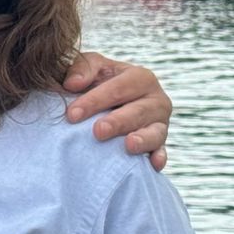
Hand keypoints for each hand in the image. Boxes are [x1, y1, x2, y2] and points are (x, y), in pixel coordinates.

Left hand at [64, 53, 171, 169]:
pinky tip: (152, 165)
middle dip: (118, 121)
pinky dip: (158, 158)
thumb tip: (72, 84)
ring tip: (128, 145)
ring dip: (143, 139)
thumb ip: (82, 69)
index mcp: (140, 78)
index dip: (95, 100)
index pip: (119, 88)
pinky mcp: (159, 144)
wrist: (109, 103)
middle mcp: (156, 100)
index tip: (72, 115)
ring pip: (155, 132)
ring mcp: (160, 123)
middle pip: (138, 111)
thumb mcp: (90, 68)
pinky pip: (161, 152)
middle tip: (98, 131)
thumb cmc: (98, 82)